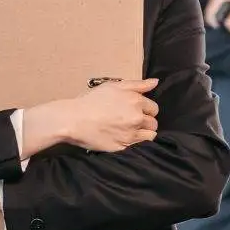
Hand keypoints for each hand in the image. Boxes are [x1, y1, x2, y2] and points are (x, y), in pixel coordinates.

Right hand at [26, 78, 159, 153]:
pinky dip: (136, 143)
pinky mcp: (123, 146)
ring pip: (150, 135)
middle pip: (153, 123)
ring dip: (144, 133)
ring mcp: (131, 133)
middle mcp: (137, 117)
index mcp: (136, 101)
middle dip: (146, 121)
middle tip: (132, 121)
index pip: (153, 108)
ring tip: (131, 131)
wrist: (74, 119)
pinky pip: (139, 146)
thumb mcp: (114, 86)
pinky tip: (126, 138)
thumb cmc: (92, 100)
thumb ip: (138, 84)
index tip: (136, 110)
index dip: (146, 109)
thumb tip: (156, 82)